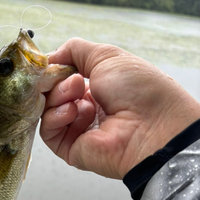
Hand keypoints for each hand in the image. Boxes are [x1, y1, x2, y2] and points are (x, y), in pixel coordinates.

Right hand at [41, 38, 199, 178]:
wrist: (152, 124)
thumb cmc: (138, 89)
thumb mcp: (105, 56)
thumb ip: (74, 50)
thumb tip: (49, 57)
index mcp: (97, 88)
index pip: (61, 78)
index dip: (54, 69)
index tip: (51, 63)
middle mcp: (86, 109)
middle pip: (52, 93)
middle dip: (57, 82)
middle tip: (73, 79)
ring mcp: (78, 130)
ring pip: (47, 110)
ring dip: (58, 96)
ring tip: (77, 92)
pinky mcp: (71, 149)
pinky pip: (48, 132)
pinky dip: (55, 117)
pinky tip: (73, 111)